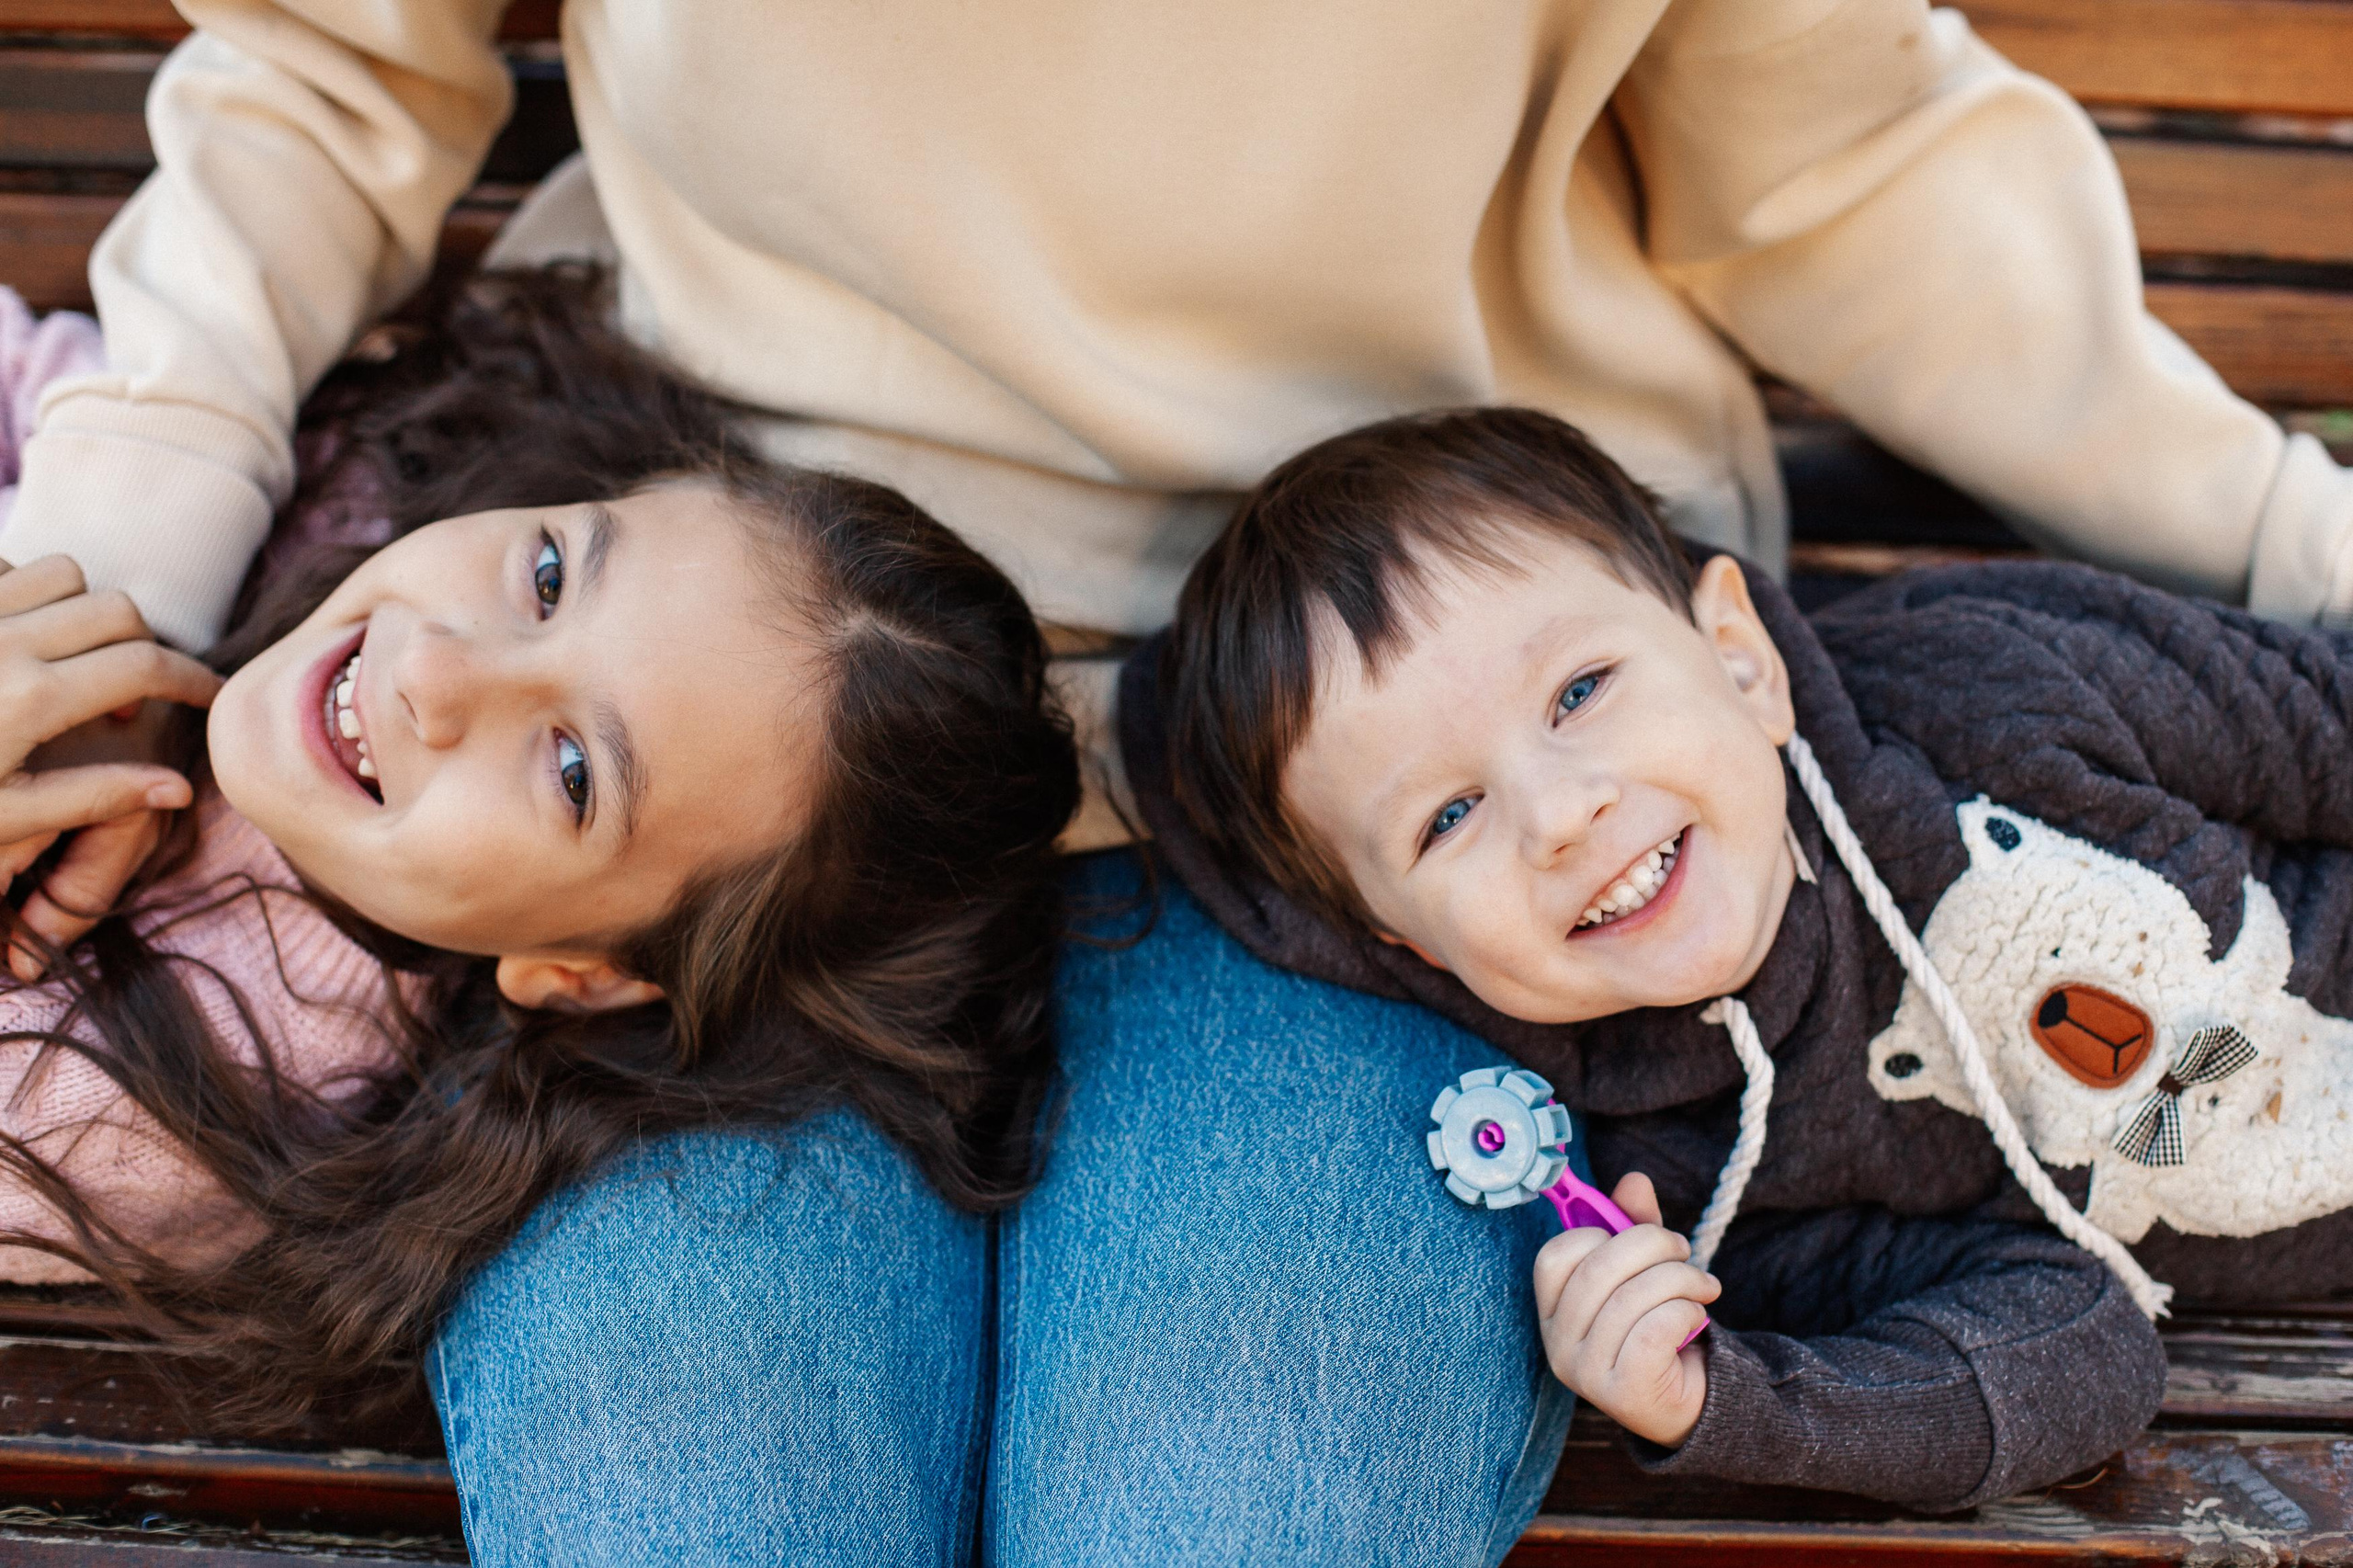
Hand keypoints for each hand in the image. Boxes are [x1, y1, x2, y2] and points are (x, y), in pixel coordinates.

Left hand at [0, 557, 221, 977]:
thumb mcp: (4, 818)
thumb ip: (94, 796)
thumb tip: (179, 789)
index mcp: (31, 700)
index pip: (147, 668)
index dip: (194, 680)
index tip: (212, 697)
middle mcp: (4, 642)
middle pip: (119, 612)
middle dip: (143, 649)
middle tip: (125, 701)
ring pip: (66, 577)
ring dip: (86, 615)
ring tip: (69, 665)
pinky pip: (6, 569)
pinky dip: (27, 593)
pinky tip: (15, 639)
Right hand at [1533, 1171, 1719, 1446]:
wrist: (1691, 1402)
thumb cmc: (1659, 1329)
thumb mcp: (1646, 1272)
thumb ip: (1635, 1225)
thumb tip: (1634, 1180)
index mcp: (1553, 1311)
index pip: (1556, 1255)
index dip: (1599, 1234)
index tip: (1638, 1237)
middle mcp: (1558, 1345)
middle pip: (1599, 1268)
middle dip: (1654, 1246)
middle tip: (1685, 1252)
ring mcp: (1586, 1373)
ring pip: (1633, 1297)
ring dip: (1683, 1280)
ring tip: (1706, 1287)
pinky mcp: (1624, 1393)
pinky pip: (1654, 1330)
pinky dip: (1685, 1312)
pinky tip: (1696, 1318)